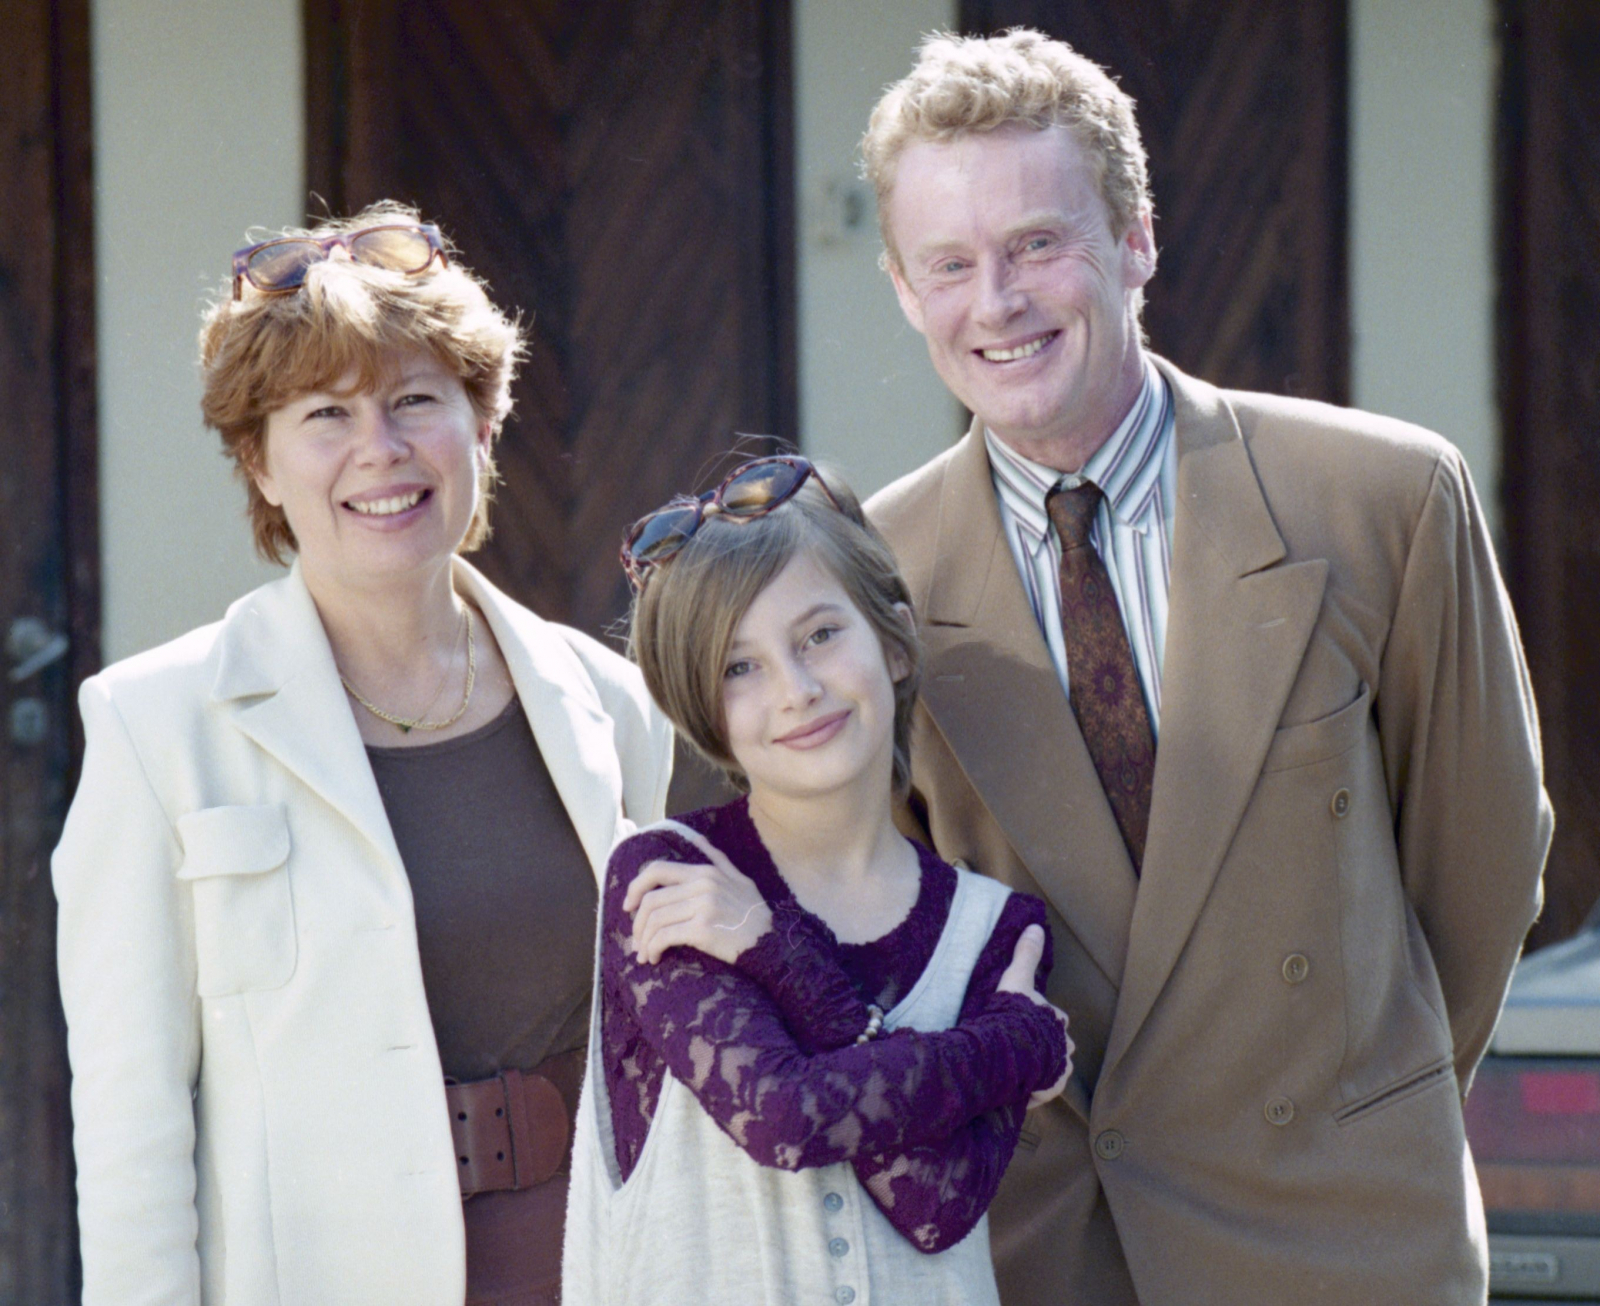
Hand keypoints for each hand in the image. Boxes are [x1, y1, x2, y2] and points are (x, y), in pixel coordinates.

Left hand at [623, 829, 772, 965]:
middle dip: (637, 923)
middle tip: (636, 941)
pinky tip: (655, 958)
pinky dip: (653, 948)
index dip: (636, 887)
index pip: (657, 870)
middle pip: (652, 900)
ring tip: (644, 954)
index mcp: (705, 872)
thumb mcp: (740, 879)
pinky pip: (665, 937)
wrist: (772, 942)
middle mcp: (702, 885)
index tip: (628, 906)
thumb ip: (717, 858)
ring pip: (655, 920)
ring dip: (643, 940)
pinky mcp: (703, 929)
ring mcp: (702, 906)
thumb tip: (698, 838)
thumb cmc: (755, 914)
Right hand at [996, 925, 1074, 1109]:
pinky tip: (1016, 1089)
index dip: (1040, 1021)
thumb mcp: (1016, 979)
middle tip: (1020, 1048)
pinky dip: (1032, 1091)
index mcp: (1057, 1019)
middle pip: (1057, 1045)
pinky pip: (1042, 1091)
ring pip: (1052, 1069)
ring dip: (1039, 1070)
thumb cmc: (1012, 1013)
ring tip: (1017, 1070)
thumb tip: (1035, 926)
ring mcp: (1058, 1068)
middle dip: (1044, 1047)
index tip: (1024, 1023)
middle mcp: (1063, 1045)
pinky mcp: (1049, 1089)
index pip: (1055, 1019)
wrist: (1007, 1048)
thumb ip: (1026, 954)